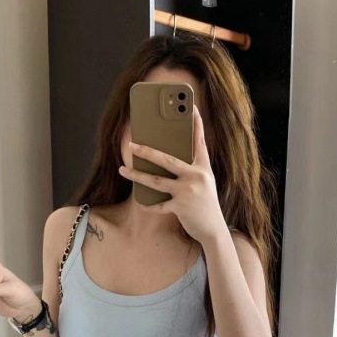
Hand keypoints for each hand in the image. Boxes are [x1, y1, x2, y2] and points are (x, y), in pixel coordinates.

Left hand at [119, 104, 226, 245]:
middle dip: (146, 151)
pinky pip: (158, 204)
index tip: (191, 106)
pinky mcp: (181, 207)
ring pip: (156, 181)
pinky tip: (140, 201)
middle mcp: (197, 176)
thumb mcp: (202, 183)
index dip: (196, 123)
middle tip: (131, 145)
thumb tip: (162, 160)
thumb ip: (188, 170)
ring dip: (136, 175)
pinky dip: (148, 204)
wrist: (214, 230)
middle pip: (167, 159)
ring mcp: (188, 192)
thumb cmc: (205, 204)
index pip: (199, 141)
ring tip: (123, 170)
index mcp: (203, 167)